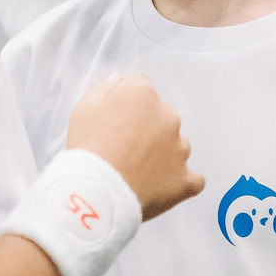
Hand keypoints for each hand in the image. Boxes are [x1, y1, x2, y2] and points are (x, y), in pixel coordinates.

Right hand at [65, 74, 203, 220]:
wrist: (98, 194)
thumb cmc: (88, 150)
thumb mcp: (83, 109)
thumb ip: (104, 89)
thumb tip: (118, 81)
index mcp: (143, 95)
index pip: (140, 88)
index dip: (125, 105)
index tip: (114, 121)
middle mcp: (168, 117)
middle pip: (161, 117)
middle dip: (147, 129)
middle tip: (123, 150)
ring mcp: (180, 149)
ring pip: (176, 146)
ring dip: (162, 155)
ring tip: (137, 172)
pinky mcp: (186, 179)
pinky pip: (192, 179)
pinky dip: (179, 182)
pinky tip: (161, 187)